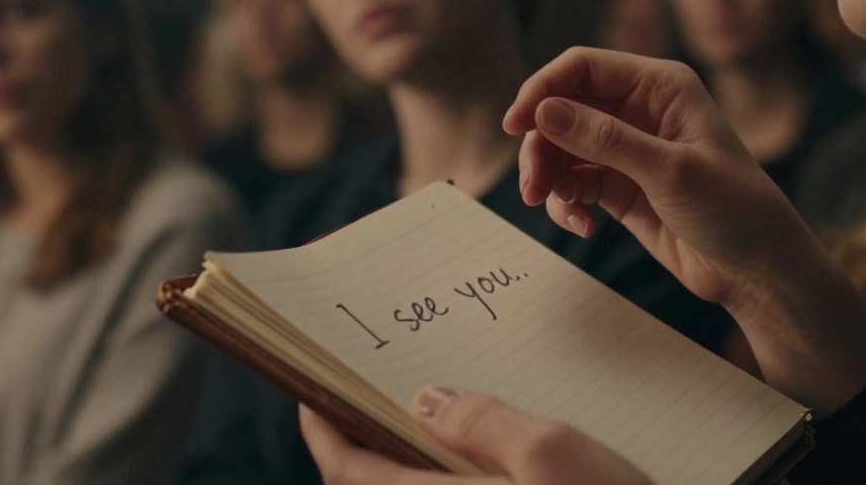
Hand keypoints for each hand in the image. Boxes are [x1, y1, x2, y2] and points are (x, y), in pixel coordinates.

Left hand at [301, 388, 651, 484]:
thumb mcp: (554, 452)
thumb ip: (482, 422)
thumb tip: (425, 403)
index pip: (350, 474)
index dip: (324, 430)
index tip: (311, 390)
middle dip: (360, 445)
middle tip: (364, 394)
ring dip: (401, 463)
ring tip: (418, 415)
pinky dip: (438, 480)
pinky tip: (472, 457)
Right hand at [503, 47, 811, 305]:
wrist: (759, 270)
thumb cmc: (734, 209)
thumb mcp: (669, 170)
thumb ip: (604, 139)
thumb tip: (544, 112)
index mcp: (660, 85)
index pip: (583, 67)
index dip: (542, 89)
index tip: (515, 126)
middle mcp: (641, 109)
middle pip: (563, 108)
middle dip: (541, 144)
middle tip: (532, 186)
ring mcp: (628, 148)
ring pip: (562, 147)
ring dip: (548, 175)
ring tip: (555, 208)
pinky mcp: (620, 186)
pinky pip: (574, 182)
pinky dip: (567, 202)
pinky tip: (584, 227)